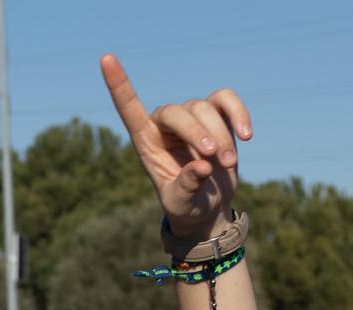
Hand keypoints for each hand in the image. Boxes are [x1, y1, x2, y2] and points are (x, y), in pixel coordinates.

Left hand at [100, 54, 249, 240]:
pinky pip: (227, 100)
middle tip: (213, 160)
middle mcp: (165, 125)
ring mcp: (192, 117)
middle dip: (197, 133)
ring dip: (221, 138)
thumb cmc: (186, 206)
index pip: (129, 109)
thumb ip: (186, 188)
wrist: (208, 208)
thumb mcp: (181, 205)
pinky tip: (246, 136)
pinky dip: (239, 113)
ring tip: (227, 165)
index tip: (106, 58)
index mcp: (146, 142)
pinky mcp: (217, 115)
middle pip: (178, 111)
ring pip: (205, 109)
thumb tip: (202, 168)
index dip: (119, 85)